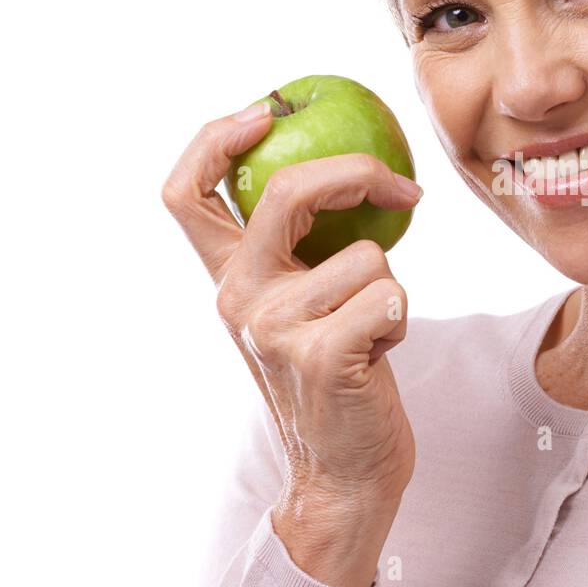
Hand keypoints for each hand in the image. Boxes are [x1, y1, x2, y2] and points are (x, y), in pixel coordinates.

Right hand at [161, 103, 423, 511]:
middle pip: (284, 191)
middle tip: (402, 191)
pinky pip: (391, 296)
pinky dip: (402, 321)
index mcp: (227, 281)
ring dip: (392, 290)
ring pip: (367, 257)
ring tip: (371, 335)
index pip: (185, 194)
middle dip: (356, 173)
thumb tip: (349, 172)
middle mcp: (237, 299)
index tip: (267, 110)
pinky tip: (379, 357)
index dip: (216, 138)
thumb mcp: (299, 311)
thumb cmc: (337, 382)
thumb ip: (300, 253)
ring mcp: (274, 328)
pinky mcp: (321, 357)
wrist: (344, 475)